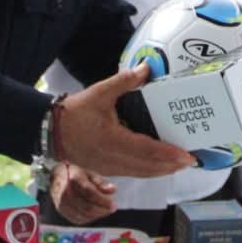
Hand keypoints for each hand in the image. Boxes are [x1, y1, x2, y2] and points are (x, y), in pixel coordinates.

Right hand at [49, 162, 116, 224]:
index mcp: (72, 179)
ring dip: (98, 214)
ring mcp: (61, 203)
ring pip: (83, 214)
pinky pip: (78, 219)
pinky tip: (97, 213)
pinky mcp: (62, 212)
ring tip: (106, 210)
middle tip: (113, 207)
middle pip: (86, 206)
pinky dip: (90, 218)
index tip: (114, 203)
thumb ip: (100, 182)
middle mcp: (64, 192)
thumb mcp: (88, 173)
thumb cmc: (75, 176)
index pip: (89, 192)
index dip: (102, 200)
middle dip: (102, 209)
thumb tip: (113, 190)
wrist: (56, 179)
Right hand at [57, 66, 194, 177]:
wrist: (50, 131)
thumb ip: (123, 82)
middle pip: (149, 167)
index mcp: (113, 141)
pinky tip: (158, 166)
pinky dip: (149, 171)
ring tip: (179, 164)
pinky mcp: (106, 170)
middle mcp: (113, 159)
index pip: (147, 151)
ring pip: (142, 173)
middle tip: (191, 161)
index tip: (187, 156)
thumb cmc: (74, 113)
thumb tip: (146, 68)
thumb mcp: (98, 93)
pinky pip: (133, 174)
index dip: (169, 155)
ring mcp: (109, 168)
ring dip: (162, 170)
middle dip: (171, 165)